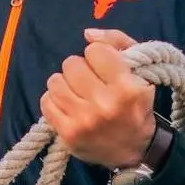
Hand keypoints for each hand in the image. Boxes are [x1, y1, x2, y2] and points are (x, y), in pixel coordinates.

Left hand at [41, 29, 155, 168]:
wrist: (136, 151)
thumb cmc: (136, 106)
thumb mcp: (139, 72)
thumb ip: (117, 43)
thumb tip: (87, 33)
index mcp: (127, 88)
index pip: (95, 50)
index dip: (98, 56)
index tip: (104, 67)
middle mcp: (105, 104)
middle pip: (71, 63)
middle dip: (80, 69)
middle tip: (89, 82)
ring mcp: (84, 121)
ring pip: (55, 81)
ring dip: (65, 84)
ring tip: (78, 94)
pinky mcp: (67, 133)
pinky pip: (45, 101)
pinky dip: (54, 101)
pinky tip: (69, 106)